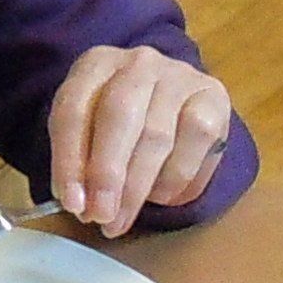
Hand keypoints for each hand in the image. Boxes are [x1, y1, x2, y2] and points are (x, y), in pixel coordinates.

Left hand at [45, 45, 233, 235]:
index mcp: (96, 65)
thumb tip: (81, 204)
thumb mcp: (87, 132)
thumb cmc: (118, 125)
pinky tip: (162, 197)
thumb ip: (78, 163)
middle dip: (109, 174)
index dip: (70, 160)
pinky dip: (176, 181)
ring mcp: (180, 77)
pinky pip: (196, 145)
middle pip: (120, 116)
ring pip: (158, 136)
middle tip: (102, 217)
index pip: (73, 109)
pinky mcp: (213, 97)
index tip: (73, 203)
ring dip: (139, 188)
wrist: (168, 99)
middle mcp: (139, 63)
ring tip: (123, 219)